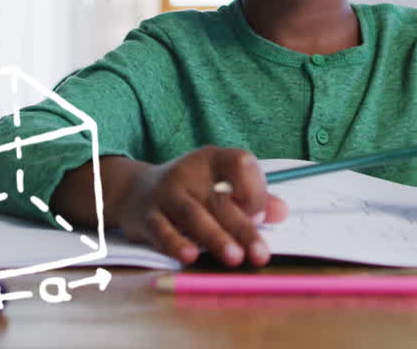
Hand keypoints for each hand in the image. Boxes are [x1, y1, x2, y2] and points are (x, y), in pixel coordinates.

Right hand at [115, 146, 286, 266]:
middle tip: (260, 254)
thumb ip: (252, 197)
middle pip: (220, 199)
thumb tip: (281, 212)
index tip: (260, 214)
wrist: (135, 191)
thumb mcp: (219, 184)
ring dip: (216, 238)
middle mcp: (189, 172)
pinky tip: (190, 257)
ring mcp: (167, 193)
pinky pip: (162, 231)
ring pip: (194, 216)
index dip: (255, 187)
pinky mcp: (148, 216)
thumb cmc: (190, 190)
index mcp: (213, 159)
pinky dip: (176, 244)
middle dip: (243, 228)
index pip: (240, 163)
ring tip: (235, 258)